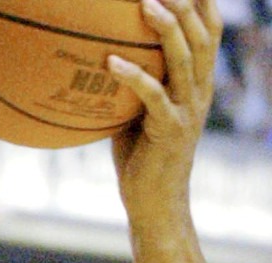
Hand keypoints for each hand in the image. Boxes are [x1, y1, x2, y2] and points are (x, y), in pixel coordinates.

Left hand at [107, 0, 220, 218]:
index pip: (209, 32)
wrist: (154, 201)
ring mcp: (187, 110)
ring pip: (185, 59)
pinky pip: (153, 97)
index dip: (202, 3)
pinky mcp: (170, 130)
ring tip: (145, 4)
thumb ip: (130, 84)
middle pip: (203, 36)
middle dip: (188, 4)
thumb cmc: (140, 156)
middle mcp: (199, 91)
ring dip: (167, 29)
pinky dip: (133, 77)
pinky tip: (110, 62)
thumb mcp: (136, 112)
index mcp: (197, 83)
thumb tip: (94, 57)